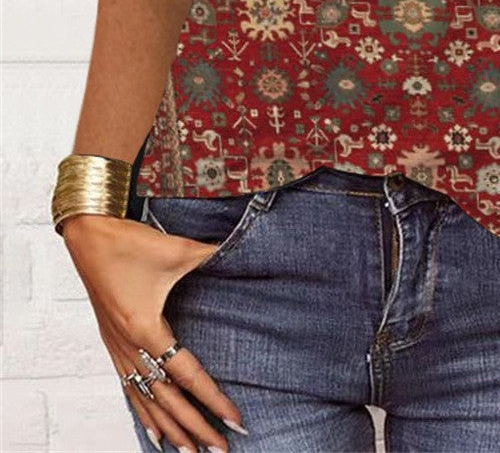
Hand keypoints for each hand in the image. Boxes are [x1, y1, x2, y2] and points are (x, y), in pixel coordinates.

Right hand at [62, 213, 247, 451]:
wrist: (89, 235)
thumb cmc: (130, 242)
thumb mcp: (177, 250)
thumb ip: (213, 255)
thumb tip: (244, 251)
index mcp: (146, 328)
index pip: (187, 375)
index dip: (212, 399)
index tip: (235, 420)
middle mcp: (130, 346)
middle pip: (167, 399)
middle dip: (195, 427)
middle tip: (221, 449)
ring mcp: (118, 347)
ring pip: (146, 399)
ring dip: (170, 428)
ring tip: (191, 452)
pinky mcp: (112, 342)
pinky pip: (129, 389)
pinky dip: (144, 414)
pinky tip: (154, 434)